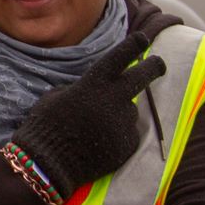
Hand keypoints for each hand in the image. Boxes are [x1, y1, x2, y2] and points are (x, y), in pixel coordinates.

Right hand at [8, 30, 167, 194]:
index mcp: (93, 84)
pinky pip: (128, 134)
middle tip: (159, 64)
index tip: (143, 39)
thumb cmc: (45, 126)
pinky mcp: (127, 144)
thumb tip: (95, 91)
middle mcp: (113, 100)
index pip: (120, 56)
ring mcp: (122, 123)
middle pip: (143, 76)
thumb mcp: (57, 97)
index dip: (133, 45)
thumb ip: (81, 89)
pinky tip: (98, 144)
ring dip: (120, 113)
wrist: (46, 164)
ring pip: (130, 111)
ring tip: (96, 128)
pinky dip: (118, 136)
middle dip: (155, 67)